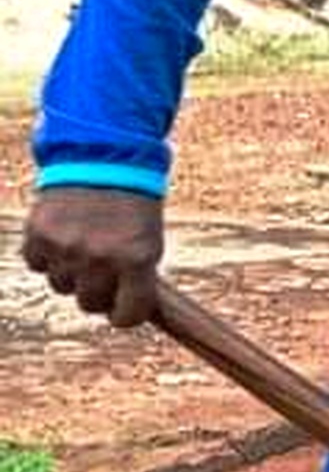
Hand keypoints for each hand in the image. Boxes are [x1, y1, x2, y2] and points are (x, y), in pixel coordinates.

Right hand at [22, 186, 165, 325]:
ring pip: (61, 286)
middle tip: (101, 274)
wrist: (102, 155)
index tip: (121, 311)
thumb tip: (123, 311)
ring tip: (82, 247)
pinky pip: (36, 264)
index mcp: (136, 259)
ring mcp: (66, 246)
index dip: (124, 316)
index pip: (127, 315)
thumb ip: (136, 276)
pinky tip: (60, 236)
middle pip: (89, 304)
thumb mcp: (149, 239)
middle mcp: (100, 257)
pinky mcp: (38, 234)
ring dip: (70, 274)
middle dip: (97, 294)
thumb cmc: (132, 202)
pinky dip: (46, 255)